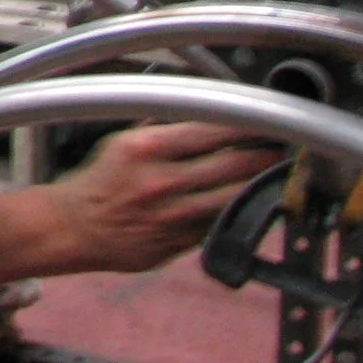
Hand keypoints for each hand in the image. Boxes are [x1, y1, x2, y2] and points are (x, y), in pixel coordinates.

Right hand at [48, 122, 284, 273]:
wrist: (76, 227)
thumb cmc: (100, 179)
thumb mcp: (123, 141)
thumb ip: (165, 131)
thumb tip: (210, 117)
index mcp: (146, 149)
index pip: (212, 130)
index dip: (247, 126)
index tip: (268, 120)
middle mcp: (161, 182)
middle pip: (232, 166)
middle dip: (266, 156)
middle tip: (286, 148)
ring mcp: (172, 217)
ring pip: (234, 199)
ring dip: (262, 186)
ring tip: (279, 174)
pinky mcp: (179, 244)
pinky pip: (220, 225)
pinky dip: (240, 213)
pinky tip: (255, 203)